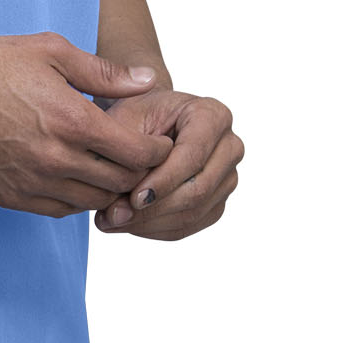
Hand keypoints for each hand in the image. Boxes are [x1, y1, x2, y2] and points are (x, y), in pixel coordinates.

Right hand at [0, 31, 174, 217]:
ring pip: (91, 202)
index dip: (157, 151)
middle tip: (140, 158)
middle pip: (119, 182)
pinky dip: (76, 198)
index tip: (160, 143)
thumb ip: (102, 72)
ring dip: (108, 188)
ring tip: (110, 168)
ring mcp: (31, 183)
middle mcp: (55, 158)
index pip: (136, 153)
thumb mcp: (49, 51)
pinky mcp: (10, 197)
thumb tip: (148, 81)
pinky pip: (59, 211)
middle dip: (138, 171)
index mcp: (71, 120)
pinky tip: (75, 177)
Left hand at [92, 90, 243, 240]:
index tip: (133, 198)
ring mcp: (226, 177)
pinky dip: (157, 229)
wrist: (144, 121)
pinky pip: (190, 226)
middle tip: (116, 215)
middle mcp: (228, 146)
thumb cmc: (135, 114)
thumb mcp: (126, 121)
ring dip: (151, 223)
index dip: (164, 181)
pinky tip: (129, 223)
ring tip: (113, 220)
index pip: (193, 156)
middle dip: (155, 207)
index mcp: (212, 115)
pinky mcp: (216, 202)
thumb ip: (128, 157)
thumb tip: (128, 206)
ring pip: (194, 213)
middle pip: (199, 189)